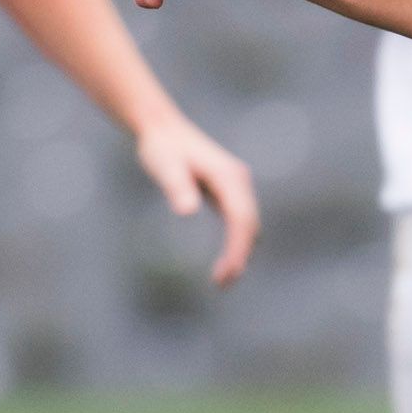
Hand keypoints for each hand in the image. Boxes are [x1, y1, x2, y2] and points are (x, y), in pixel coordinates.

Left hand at [133, 114, 260, 285]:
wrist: (163, 129)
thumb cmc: (161, 148)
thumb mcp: (164, 165)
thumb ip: (176, 187)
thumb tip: (188, 211)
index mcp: (228, 176)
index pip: (241, 218)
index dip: (237, 248)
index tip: (225, 272)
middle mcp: (238, 180)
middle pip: (250, 225)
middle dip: (241, 256)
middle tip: (222, 283)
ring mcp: (236, 185)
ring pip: (248, 224)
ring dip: (241, 251)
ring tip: (223, 279)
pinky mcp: (228, 190)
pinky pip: (239, 220)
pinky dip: (237, 241)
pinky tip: (225, 259)